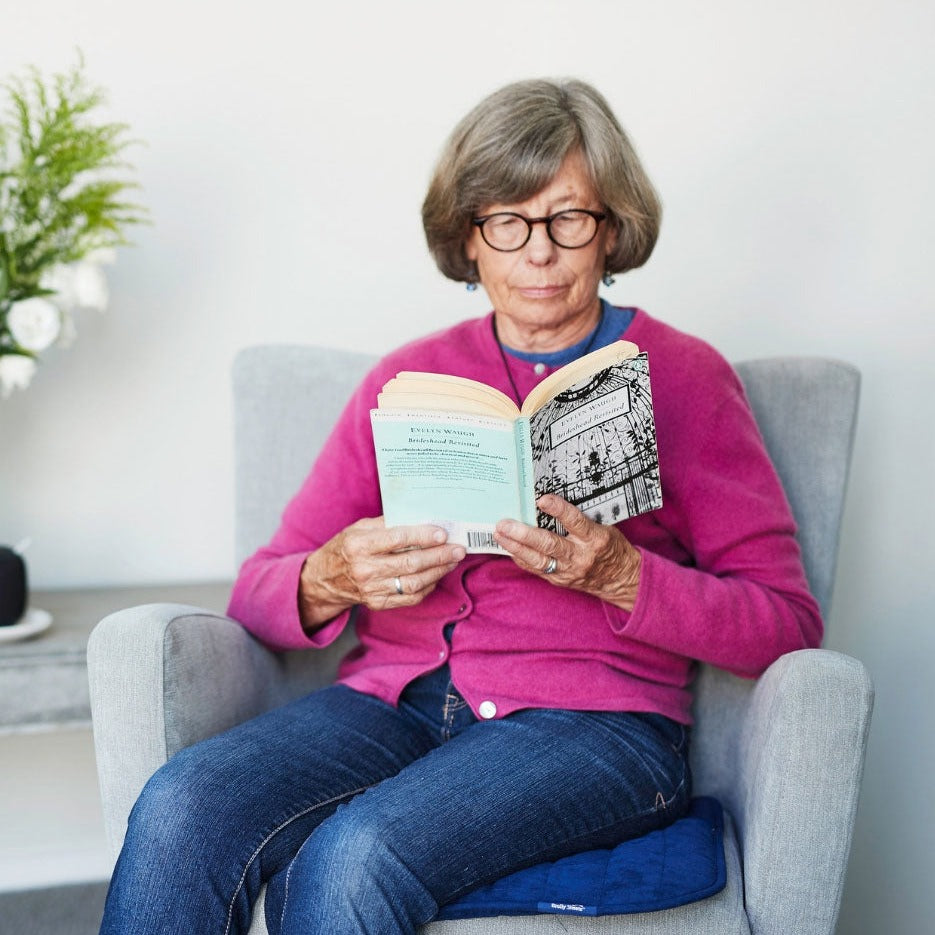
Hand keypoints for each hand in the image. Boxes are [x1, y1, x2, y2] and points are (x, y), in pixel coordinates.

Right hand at [299, 518, 465, 630]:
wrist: (326, 579)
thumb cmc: (347, 547)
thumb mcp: (359, 527)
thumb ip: (388, 523)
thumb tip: (422, 518)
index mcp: (358, 545)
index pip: (397, 539)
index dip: (423, 536)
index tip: (442, 533)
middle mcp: (364, 569)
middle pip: (410, 563)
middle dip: (439, 555)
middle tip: (458, 548)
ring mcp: (371, 589)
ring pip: (414, 582)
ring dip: (439, 571)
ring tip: (453, 560)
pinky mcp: (378, 603)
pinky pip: (411, 597)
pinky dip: (428, 586)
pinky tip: (437, 574)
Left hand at [494, 494, 641, 610]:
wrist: (621, 580)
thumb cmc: (611, 548)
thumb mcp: (604, 528)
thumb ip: (580, 520)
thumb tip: (550, 503)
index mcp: (595, 539)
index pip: (575, 522)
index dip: (558, 510)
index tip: (542, 499)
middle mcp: (580, 556)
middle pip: (549, 545)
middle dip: (524, 534)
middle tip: (504, 524)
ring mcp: (569, 571)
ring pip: (538, 560)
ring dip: (516, 547)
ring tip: (499, 535)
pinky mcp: (560, 580)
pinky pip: (537, 569)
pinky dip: (521, 558)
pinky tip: (509, 548)